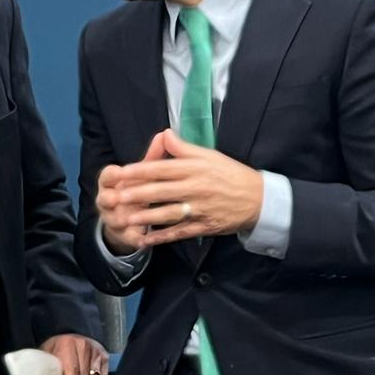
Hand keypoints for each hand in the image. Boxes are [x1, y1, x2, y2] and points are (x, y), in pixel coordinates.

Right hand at [96, 133, 168, 253]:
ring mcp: (114, 218)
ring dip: (120, 219)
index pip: (107, 175)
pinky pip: (127, 237)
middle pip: (104, 198)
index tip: (119, 172)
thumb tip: (165, 133)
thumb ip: (153, 155)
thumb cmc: (138, 187)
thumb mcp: (144, 172)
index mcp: (111, 182)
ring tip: (128, 219)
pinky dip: (134, 238)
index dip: (112, 174)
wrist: (129, 216)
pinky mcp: (123, 235)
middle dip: (109, 198)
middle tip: (117, 198)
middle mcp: (108, 199)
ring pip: (114, 219)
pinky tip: (143, 239)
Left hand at [112, 129, 262, 246]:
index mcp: (194, 168)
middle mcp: (195, 188)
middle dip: (137, 195)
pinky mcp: (204, 226)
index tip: (122, 173)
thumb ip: (183, 148)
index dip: (141, 171)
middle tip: (116, 197)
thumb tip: (164, 134)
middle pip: (161, 191)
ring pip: (168, 214)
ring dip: (145, 218)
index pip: (163, 169)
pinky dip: (162, 237)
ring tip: (125, 219)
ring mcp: (199, 209)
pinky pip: (179, 232)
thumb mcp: (209, 155)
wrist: (258, 199)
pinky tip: (146, 240)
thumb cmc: (230, 173)